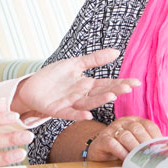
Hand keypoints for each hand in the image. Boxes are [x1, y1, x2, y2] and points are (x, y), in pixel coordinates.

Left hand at [13, 48, 139, 122]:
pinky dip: (78, 115)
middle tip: (128, 88)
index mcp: (87, 85)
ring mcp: (71, 104)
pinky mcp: (58, 110)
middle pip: (101, 93)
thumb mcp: (75, 64)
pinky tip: (88, 115)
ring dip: (100, 101)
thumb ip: (95, 59)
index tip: (136, 82)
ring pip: (88, 103)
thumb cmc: (54, 76)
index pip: (108, 84)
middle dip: (115, 91)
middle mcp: (82, 96)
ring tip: (112, 96)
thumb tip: (116, 52)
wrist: (31, 87)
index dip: (121, 83)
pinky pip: (70, 114)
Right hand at [84, 116, 161, 161]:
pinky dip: (121, 152)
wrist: (100, 152)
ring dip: (134, 148)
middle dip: (146, 143)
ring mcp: (112, 129)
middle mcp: (124, 122)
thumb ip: (148, 146)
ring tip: (140, 159)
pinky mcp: (102, 139)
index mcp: (135, 121)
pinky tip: (126, 160)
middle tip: (151, 156)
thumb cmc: (121, 149)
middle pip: (138, 129)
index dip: (156, 137)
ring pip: (126, 135)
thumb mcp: (136, 145)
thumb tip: (166, 153)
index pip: (149, 125)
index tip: (162, 149)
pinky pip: (113, 144)